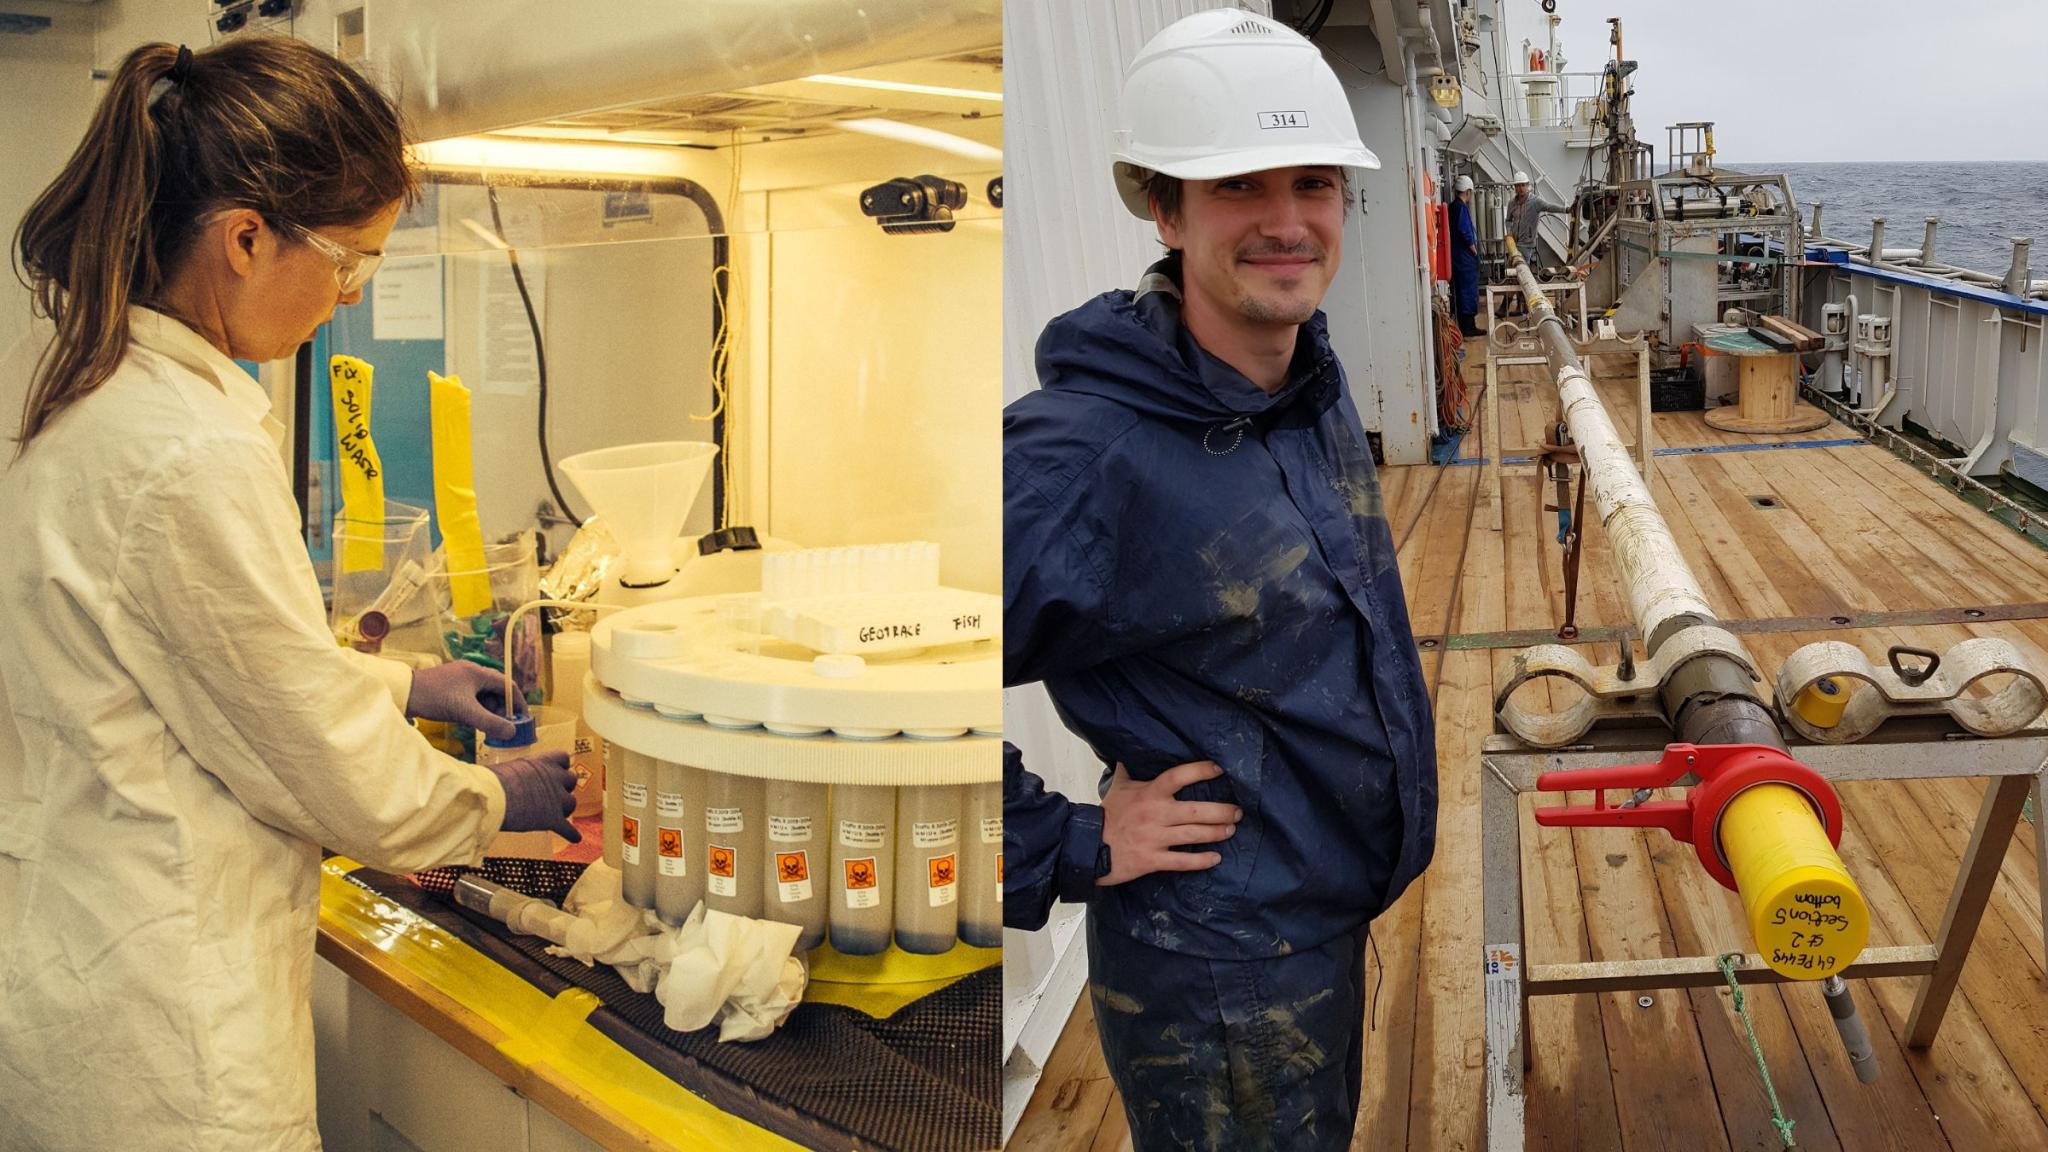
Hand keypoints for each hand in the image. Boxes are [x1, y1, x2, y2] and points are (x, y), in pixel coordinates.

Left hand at [407, 659, 519, 741]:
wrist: (403, 693)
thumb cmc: (435, 698)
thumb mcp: (465, 712)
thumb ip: (490, 723)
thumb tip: (512, 732)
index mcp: (478, 673)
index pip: (508, 685)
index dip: (518, 702)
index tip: (522, 718)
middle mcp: (471, 672)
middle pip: (496, 690)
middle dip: (502, 709)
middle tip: (502, 725)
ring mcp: (460, 678)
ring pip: (483, 695)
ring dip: (489, 710)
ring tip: (488, 726)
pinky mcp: (450, 687)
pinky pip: (472, 697)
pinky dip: (477, 709)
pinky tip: (474, 721)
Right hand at [486, 751, 580, 841]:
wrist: (494, 798)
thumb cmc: (494, 781)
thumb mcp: (509, 768)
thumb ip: (519, 772)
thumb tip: (508, 777)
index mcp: (543, 762)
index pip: (563, 758)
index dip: (561, 766)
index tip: (559, 770)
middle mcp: (554, 778)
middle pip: (572, 780)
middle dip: (565, 786)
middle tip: (556, 793)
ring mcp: (556, 799)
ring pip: (572, 803)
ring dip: (566, 808)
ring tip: (559, 813)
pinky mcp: (553, 819)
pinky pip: (568, 828)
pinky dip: (571, 834)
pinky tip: (575, 838)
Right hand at [1097, 760, 1241, 886]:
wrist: (1087, 846)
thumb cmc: (1106, 815)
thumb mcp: (1117, 787)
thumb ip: (1128, 770)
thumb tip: (1129, 752)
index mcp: (1148, 793)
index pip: (1177, 776)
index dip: (1200, 771)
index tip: (1218, 769)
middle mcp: (1155, 814)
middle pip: (1196, 811)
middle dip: (1221, 811)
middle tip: (1237, 811)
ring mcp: (1154, 838)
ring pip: (1193, 835)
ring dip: (1216, 832)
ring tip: (1230, 829)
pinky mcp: (1152, 860)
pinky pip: (1182, 861)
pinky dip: (1201, 861)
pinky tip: (1215, 858)